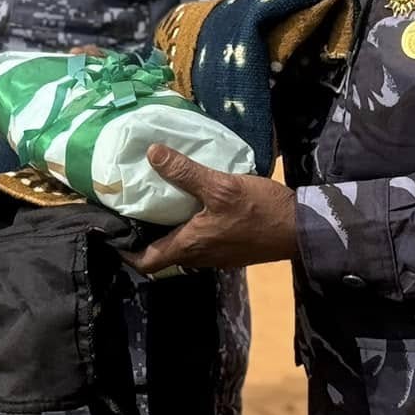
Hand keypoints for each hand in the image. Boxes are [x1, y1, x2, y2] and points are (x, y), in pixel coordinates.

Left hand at [120, 145, 298, 274]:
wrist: (302, 229)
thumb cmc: (260, 211)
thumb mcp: (221, 186)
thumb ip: (185, 172)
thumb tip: (151, 153)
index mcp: (190, 246)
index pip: (146, 261)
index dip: (125, 250)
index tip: (111, 233)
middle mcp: (200, 257)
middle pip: (162, 253)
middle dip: (144, 235)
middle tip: (131, 209)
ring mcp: (218, 255)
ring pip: (182, 246)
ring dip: (168, 229)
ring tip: (158, 201)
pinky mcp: (232, 248)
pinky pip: (201, 241)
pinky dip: (189, 226)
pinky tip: (193, 204)